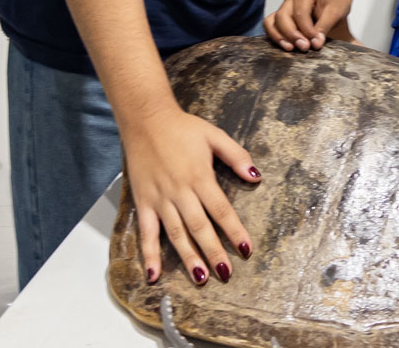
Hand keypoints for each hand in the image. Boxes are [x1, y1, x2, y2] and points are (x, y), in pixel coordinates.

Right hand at [121, 104, 258, 285]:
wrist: (146, 119)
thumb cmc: (182, 128)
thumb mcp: (214, 135)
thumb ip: (236, 156)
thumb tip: (256, 177)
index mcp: (200, 177)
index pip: (221, 209)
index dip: (234, 230)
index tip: (246, 249)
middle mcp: (180, 192)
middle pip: (200, 227)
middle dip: (214, 251)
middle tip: (226, 273)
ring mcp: (160, 199)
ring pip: (176, 234)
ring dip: (188, 257)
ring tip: (201, 278)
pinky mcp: (143, 202)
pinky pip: (146, 232)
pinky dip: (149, 254)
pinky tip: (154, 274)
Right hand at [265, 0, 353, 50]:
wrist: (334, 0)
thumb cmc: (335, 4)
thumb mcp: (335, 13)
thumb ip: (325, 27)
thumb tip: (315, 44)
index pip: (300, 14)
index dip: (307, 31)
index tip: (316, 43)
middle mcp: (290, 0)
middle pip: (282, 17)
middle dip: (292, 35)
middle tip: (304, 47)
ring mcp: (283, 8)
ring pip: (272, 22)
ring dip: (280, 37)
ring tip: (291, 49)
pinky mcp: (280, 18)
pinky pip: (270, 26)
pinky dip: (274, 37)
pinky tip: (286, 46)